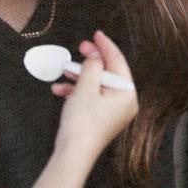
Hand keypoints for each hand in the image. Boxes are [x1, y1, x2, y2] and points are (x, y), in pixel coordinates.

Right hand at [51, 30, 137, 159]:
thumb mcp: (85, 86)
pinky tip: (60, 89)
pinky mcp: (100, 118)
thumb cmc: (82, 122)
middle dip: (89, 62)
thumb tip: (94, 52)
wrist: (73, 154)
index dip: (105, 46)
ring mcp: (113, 112)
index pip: (118, 62)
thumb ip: (91, 65)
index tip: (96, 34)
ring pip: (96, 85)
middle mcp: (124, 103)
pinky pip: (90, 98)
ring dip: (79, 77)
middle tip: (79, 49)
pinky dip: (76, 92)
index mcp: (127, 94)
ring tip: (64, 71)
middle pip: (107, 73)